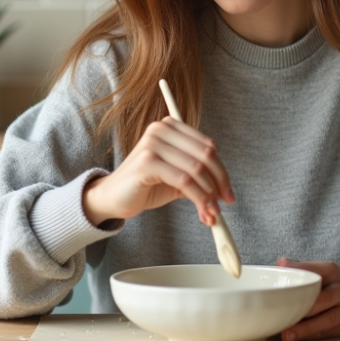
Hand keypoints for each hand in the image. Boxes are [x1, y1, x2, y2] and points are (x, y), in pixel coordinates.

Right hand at [82, 117, 233, 226]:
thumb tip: (224, 192)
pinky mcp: (147, 161)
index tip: (227, 192)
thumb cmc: (144, 186)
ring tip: (212, 213)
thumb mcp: (177, 179)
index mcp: (170, 127)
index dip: (222, 170)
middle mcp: (161, 130)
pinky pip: (184, 180)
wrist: (112, 198)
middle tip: (226, 202)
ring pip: (196, 169)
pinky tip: (202, 210)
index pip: (207, 146)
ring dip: (209, 194)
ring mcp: (153, 143)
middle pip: (205, 154)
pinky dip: (198, 197)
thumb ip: (198, 178)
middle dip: (220, 181)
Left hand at [276, 258, 339, 340]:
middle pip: (323, 299)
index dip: (299, 268)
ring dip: (306, 329)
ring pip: (328, 319)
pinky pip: (333, 332)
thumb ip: (305, 269)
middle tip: (281, 316)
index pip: (316, 269)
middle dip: (303, 309)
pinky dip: (316, 336)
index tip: (281, 268)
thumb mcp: (327, 273)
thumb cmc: (338, 284)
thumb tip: (280, 264)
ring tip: (287, 335)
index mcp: (334, 272)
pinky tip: (302, 339)